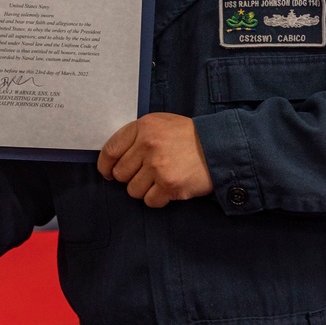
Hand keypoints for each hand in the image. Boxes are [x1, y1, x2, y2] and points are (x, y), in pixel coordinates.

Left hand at [97, 113, 212, 207]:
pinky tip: (169, 188)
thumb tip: (113, 158)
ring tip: (161, 179)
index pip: (110, 150)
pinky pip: (149, 201)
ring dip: (145, 189)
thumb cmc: (188, 137)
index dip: (105, 165)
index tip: (108, 172)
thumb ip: (138, 136)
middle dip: (131, 177)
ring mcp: (158, 166)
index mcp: (143, 127)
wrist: (220, 148)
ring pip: (132, 190)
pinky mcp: (169, 185)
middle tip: (147, 174)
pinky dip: (158, 198)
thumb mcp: (161, 123)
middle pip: (120, 174)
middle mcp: (148, 145)